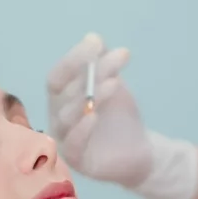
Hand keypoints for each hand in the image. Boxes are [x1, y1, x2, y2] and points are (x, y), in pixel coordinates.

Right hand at [47, 33, 152, 187]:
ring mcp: (65, 140)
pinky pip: (72, 146)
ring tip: (113, 83)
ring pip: (66, 117)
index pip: (58, 76)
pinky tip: (94, 117)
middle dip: (90, 73)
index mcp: (61, 98)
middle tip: (117, 58)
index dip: (74, 58)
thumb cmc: (119, 116)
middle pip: (65, 93)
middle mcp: (57, 117)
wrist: (140, 149)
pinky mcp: (77, 161)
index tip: (97, 43)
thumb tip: (92, 37)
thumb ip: (103, 63)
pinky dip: (80, 130)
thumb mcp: (113, 85)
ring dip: (89, 97)